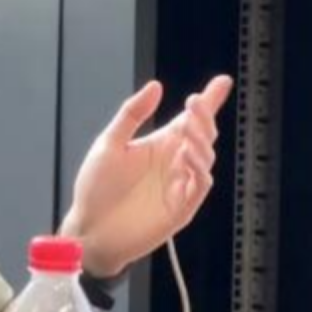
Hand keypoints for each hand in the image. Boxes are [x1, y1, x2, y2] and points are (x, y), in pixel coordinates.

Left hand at [62, 76, 233, 279]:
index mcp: (160, 145)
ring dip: (201, 141)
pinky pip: (200, 185)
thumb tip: (155, 86)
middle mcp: (174, 162)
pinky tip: (187, 157)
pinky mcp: (181, 207)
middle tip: (195, 104)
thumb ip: (132, 114)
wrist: (89, 229)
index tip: (222, 82)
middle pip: (203, 135)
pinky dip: (199, 169)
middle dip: (204, 117)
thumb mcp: (109, 143)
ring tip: (189, 130)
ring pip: (206, 158)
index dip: (209, 101)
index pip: (190, 120)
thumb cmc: (96, 189)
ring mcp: (179, 184)